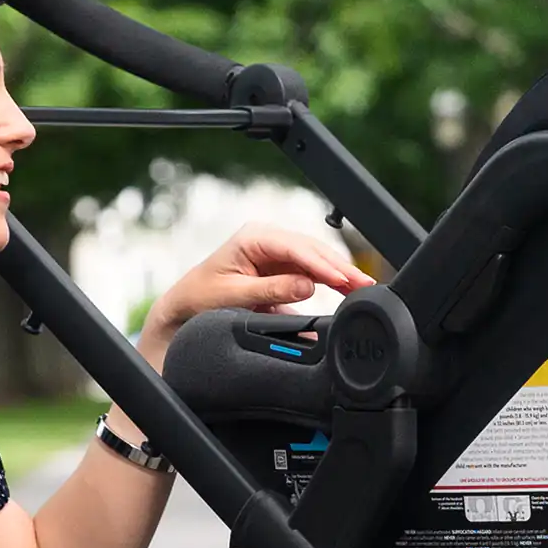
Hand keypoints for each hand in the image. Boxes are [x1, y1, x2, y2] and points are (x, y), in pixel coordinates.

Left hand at [136, 224, 372, 344]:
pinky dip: (329, 283)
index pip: (295, 247)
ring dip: (339, 274)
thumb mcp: (233, 296)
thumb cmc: (200, 298)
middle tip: (363, 283)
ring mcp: (276, 255)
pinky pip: (310, 274)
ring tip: (363, 288)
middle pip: (312, 250)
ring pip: (315, 261)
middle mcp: (268, 241)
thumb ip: (270, 291)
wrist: (184, 309)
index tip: (341, 278)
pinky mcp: (281, 271)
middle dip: (339, 267)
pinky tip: (347, 290)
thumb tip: (307, 286)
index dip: (321, 263)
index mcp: (253, 238)